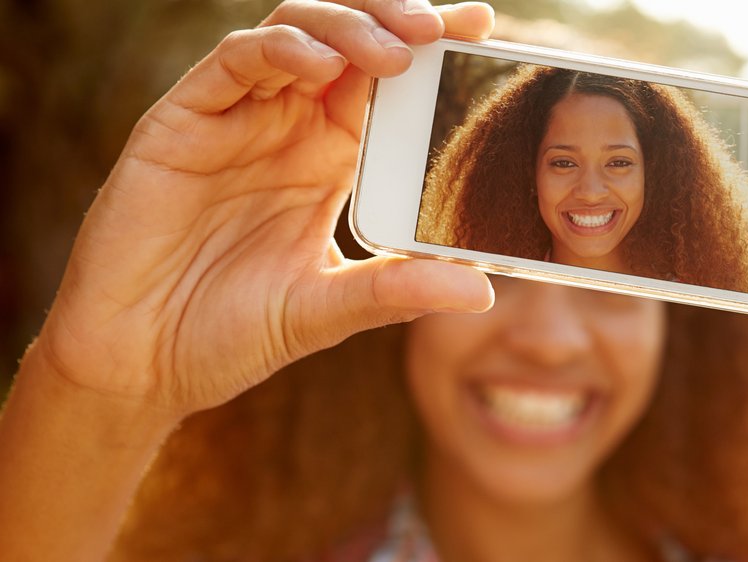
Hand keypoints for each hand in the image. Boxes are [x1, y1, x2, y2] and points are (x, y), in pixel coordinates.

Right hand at [34, 0, 495, 418]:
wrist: (140, 366)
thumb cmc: (230, 336)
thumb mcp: (326, 310)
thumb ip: (396, 291)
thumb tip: (482, 289)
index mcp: (326, 161)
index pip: (387, 88)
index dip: (431, 54)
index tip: (482, 34)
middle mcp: (286, 130)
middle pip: (349, 45)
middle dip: (399, 22)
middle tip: (449, 28)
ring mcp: (236, 122)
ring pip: (296, 34)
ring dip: (349, 28)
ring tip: (400, 48)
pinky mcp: (183, 123)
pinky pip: (235, 63)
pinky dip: (279, 50)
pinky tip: (321, 63)